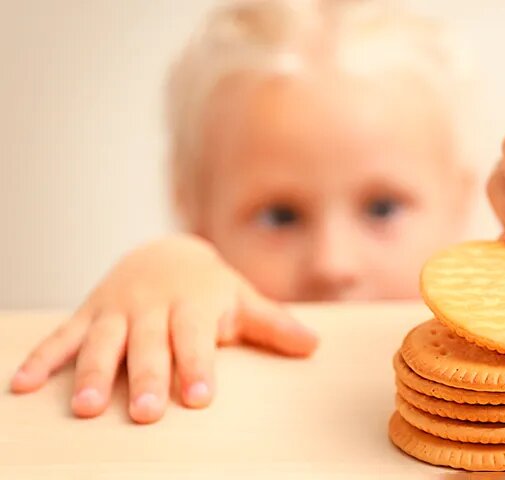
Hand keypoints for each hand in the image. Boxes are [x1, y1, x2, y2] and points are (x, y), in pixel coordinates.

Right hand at [9, 234, 317, 423]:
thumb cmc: (210, 288)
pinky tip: (22, 386)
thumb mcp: (243, 300)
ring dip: (93, 373)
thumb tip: (314, 345)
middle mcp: (152, 307)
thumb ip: (274, 324)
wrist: (165, 251)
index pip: (196, 337)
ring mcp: (117, 310)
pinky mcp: (89, 314)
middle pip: (149, 345)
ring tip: (86, 408)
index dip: (198, 364)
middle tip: (146, 413)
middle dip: (147, 377)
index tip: (200, 396)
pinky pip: (62, 336)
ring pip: (103, 342)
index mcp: (193, 305)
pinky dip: (42, 359)